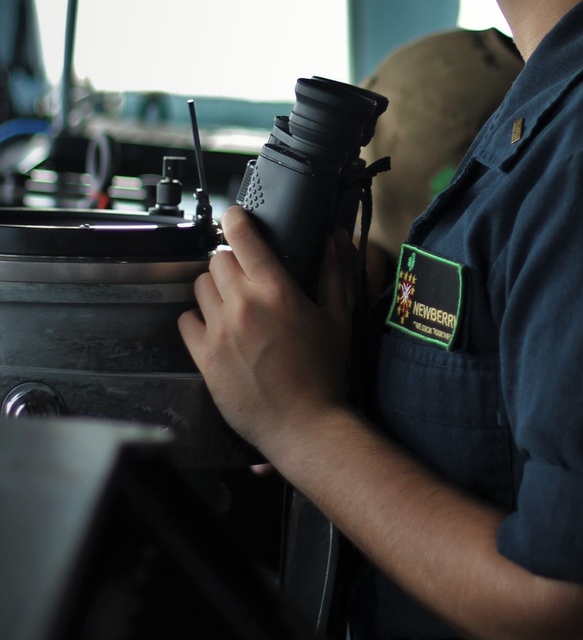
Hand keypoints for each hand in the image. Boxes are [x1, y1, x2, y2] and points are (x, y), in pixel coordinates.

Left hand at [178, 205, 351, 456]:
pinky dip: (198, 321)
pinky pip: (186, 321)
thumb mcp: (338, 318)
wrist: (304, 423)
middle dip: (231, 264)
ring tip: (232, 307)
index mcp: (277, 290)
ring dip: (214, 290)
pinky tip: (218, 331)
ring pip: (200, 287)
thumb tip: (335, 240)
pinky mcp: (204, 356)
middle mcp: (244, 304)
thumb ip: (334, 273)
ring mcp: (220, 330)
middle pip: (217, 260)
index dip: (235, 219)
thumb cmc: (325, 373)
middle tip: (245, 280)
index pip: (243, 237)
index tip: (234, 216)